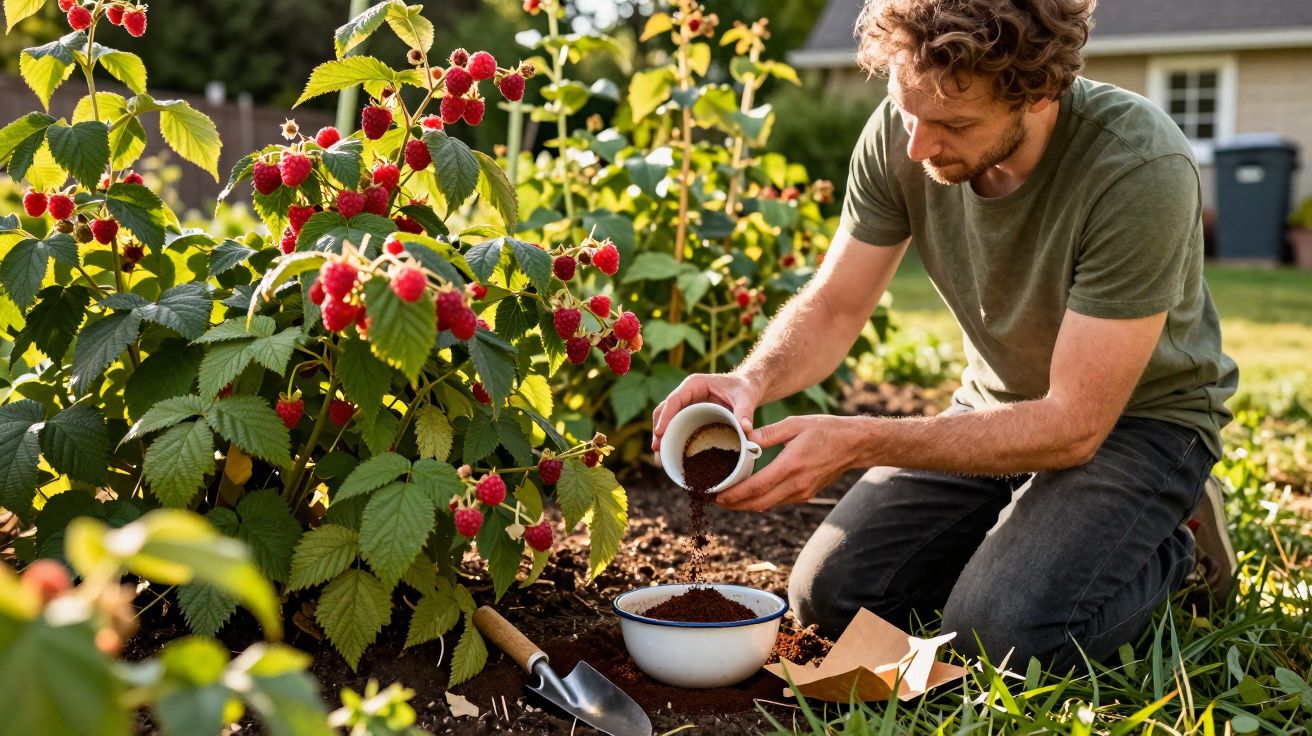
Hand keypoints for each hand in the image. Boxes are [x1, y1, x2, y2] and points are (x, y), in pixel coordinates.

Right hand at [651, 373, 759, 451]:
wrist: (748, 388)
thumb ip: (745, 412)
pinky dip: (673, 440)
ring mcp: (687, 405)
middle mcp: (687, 394)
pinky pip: (677, 427)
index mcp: (694, 384)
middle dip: (659, 430)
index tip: (660, 433)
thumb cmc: (745, 388)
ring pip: (668, 420)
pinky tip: (671, 456)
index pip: (674, 400)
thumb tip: (746, 430)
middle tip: (657, 449)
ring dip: (662, 437)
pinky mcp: (691, 416)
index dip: (665, 417)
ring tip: (660, 458)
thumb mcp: (746, 398)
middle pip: (664, 410)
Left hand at [715, 415, 854, 511]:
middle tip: (716, 500)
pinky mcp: (807, 494)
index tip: (718, 495)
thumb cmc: (825, 430)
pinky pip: (779, 501)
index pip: (757, 486)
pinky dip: (762, 501)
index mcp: (791, 465)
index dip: (735, 494)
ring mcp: (803, 492)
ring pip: (768, 505)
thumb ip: (769, 433)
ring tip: (729, 499)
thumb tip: (746, 437)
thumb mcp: (796, 424)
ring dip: (747, 505)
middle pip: (759, 502)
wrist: (854, 444)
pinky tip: (751, 494)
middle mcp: (797, 484)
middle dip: (735, 505)